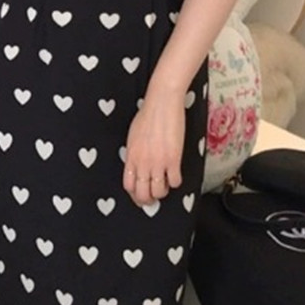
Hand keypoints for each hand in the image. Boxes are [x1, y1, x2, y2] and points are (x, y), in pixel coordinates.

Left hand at [122, 89, 184, 206]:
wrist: (161, 104)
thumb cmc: (147, 115)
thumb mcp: (133, 137)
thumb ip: (134, 154)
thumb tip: (137, 165)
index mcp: (131, 157)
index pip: (128, 185)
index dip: (134, 194)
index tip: (140, 196)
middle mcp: (142, 163)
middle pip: (142, 193)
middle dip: (148, 200)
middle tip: (153, 198)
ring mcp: (158, 163)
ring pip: (159, 191)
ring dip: (163, 192)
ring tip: (166, 185)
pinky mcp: (173, 159)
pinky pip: (175, 182)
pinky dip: (176, 182)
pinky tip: (176, 174)